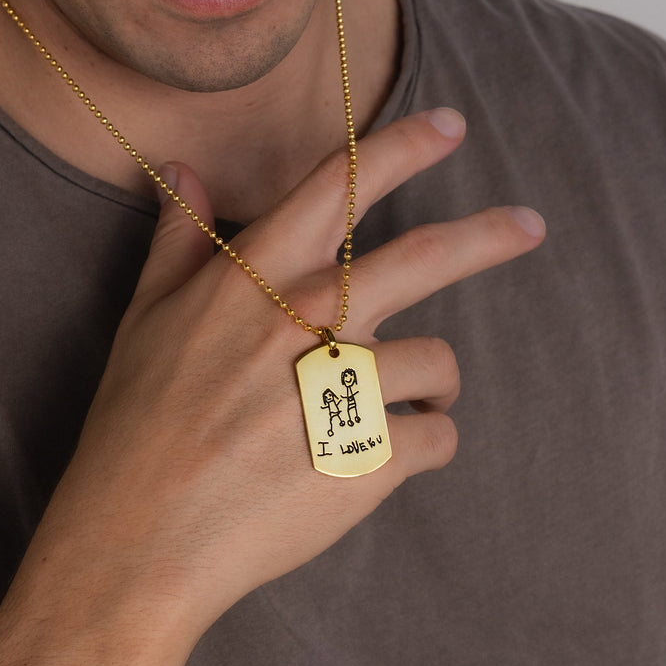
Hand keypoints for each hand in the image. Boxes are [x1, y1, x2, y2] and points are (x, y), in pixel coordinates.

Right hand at [31, 108, 544, 640]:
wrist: (141, 538)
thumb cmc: (135, 430)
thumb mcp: (144, 322)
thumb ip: (178, 242)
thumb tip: (180, 171)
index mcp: (255, 282)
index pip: (340, 187)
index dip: (403, 147)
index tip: (450, 127)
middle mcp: (305, 322)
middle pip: (425, 257)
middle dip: (489, 235)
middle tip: (530, 227)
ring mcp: (341, 393)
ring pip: (438, 362)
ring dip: (437, 381)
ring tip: (416, 404)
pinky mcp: (368, 462)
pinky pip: (437, 438)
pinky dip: (425, 445)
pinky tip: (389, 458)